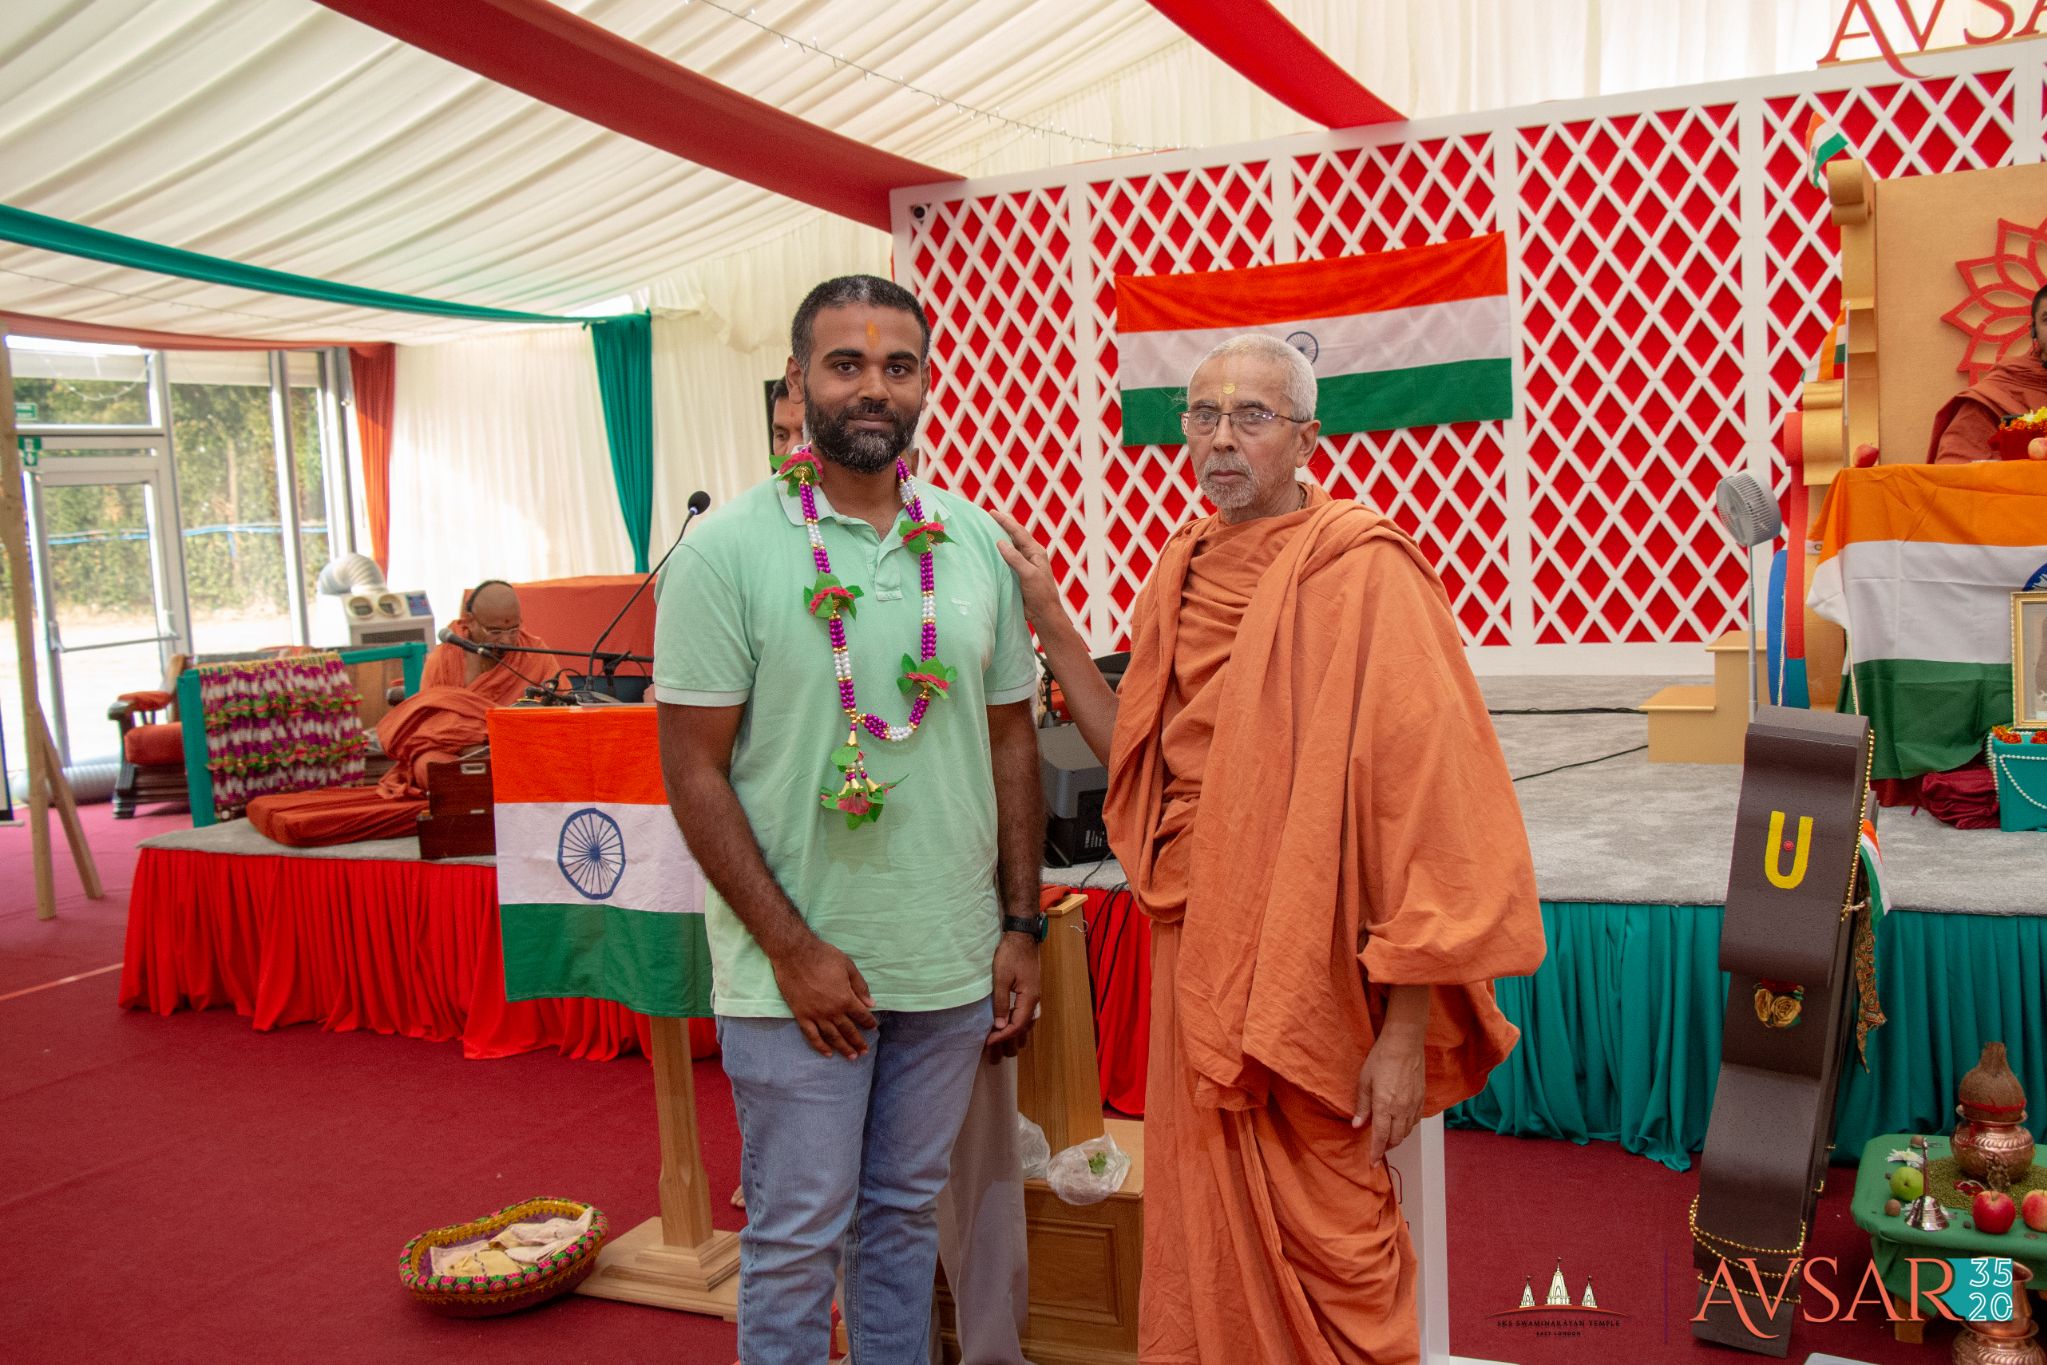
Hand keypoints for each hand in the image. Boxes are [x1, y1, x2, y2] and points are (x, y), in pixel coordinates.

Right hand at [769, 937, 877, 1058]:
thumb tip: (871, 1004)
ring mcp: (816, 1015)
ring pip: (832, 1036)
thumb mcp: (848, 967)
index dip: (868, 1022)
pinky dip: (820, 1046)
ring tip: (851, 1057)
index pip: (861, 1015)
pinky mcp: (801, 1015)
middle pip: (848, 1030)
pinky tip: (827, 1053)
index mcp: (845, 998)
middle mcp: (832, 1011)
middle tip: (865, 1051)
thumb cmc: (823, 957)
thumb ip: (860, 986)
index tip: (873, 1027)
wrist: (795, 955)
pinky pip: (812, 1035)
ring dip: (843, 1048)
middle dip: (858, 1041)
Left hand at [983, 932, 1041, 1061]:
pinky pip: (1025, 1016)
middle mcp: (1034, 1001)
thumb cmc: (1010, 955)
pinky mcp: (1030, 992)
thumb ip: (1001, 1003)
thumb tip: (1000, 1026)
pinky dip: (1016, 1026)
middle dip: (1008, 1043)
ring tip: (1001, 1048)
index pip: (1017, 1026)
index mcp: (1029, 999)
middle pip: (1024, 1029)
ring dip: (1013, 1036)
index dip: (1002, 1037)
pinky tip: (1010, 1029)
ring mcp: (1034, 997)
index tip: (988, 1044)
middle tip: (994, 1056)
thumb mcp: (1001, 978)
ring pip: (1026, 1024)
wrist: (1022, 936)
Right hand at [988, 507, 1065, 628]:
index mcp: (1036, 552)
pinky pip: (1008, 558)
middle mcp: (1031, 555)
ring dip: (1001, 537)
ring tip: (988, 529)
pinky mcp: (1019, 573)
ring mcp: (1025, 564)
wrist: (1044, 613)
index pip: (1018, 532)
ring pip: (1012, 546)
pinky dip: (1000, 552)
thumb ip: (1015, 558)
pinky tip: (991, 551)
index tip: (992, 513)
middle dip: (1004, 525)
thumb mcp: (1028, 574)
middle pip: (1015, 535)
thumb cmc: (1040, 594)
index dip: (1005, 521)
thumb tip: (1000, 542)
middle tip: (990, 516)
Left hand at [1353, 1037, 1424, 1166]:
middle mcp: (1401, 1109)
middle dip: (1387, 1147)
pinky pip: (1415, 1121)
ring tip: (1388, 1137)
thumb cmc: (1381, 1059)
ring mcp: (1414, 1104)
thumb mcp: (1364, 1081)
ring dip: (1397, 1138)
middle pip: (1396, 1138)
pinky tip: (1400, 1123)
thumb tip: (1357, 1125)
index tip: (1372, 1163)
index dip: (1376, 1152)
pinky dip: (1407, 1127)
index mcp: (1384, 1106)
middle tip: (1378, 1149)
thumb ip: (1362, 1105)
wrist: (1404, 1044)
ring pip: (1407, 1131)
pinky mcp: (1422, 1098)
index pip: (1381, 1137)